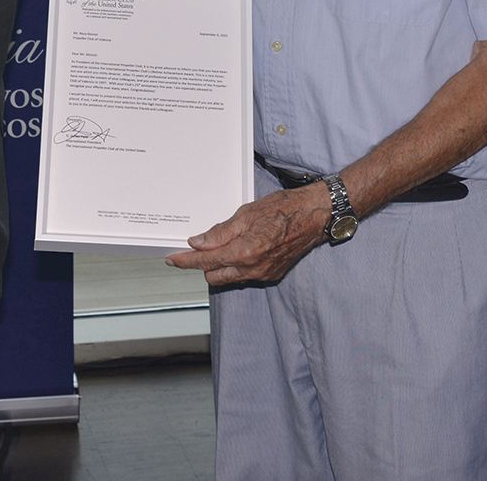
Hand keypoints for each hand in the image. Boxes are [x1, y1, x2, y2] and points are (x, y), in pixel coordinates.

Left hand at [165, 185, 329, 286]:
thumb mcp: (246, 214)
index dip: (186, 261)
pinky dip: (235, 266)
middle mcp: (253, 269)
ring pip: (230, 277)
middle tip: (194, 248)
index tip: (173, 259)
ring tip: (216, 246)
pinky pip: (244, 276)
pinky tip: (237, 249)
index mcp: (245, 252)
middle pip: (214, 275)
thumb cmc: (283, 209)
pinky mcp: (271, 274)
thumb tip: (198, 242)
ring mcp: (263, 274)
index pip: (206, 262)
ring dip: (219, 266)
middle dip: (202, 264)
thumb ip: (221, 232)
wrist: (314, 215)